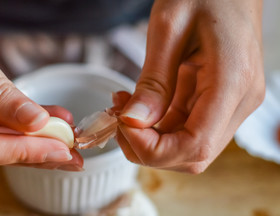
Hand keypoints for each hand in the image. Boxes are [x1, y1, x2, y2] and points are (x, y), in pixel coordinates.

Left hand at [116, 0, 263, 172]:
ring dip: (150, 137)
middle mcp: (239, 101)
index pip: (195, 145)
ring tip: (122, 109)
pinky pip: (186, 127)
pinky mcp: (219, 99)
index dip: (152, 148)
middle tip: (118, 121)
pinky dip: (157, 125)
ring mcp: (232, 103)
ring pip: (187, 145)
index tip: (123, 125)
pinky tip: (137, 107)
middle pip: (193, 154)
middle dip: (148, 148)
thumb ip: (153, 81)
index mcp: (233, 83)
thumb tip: (133, 122)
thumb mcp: (170, 29)